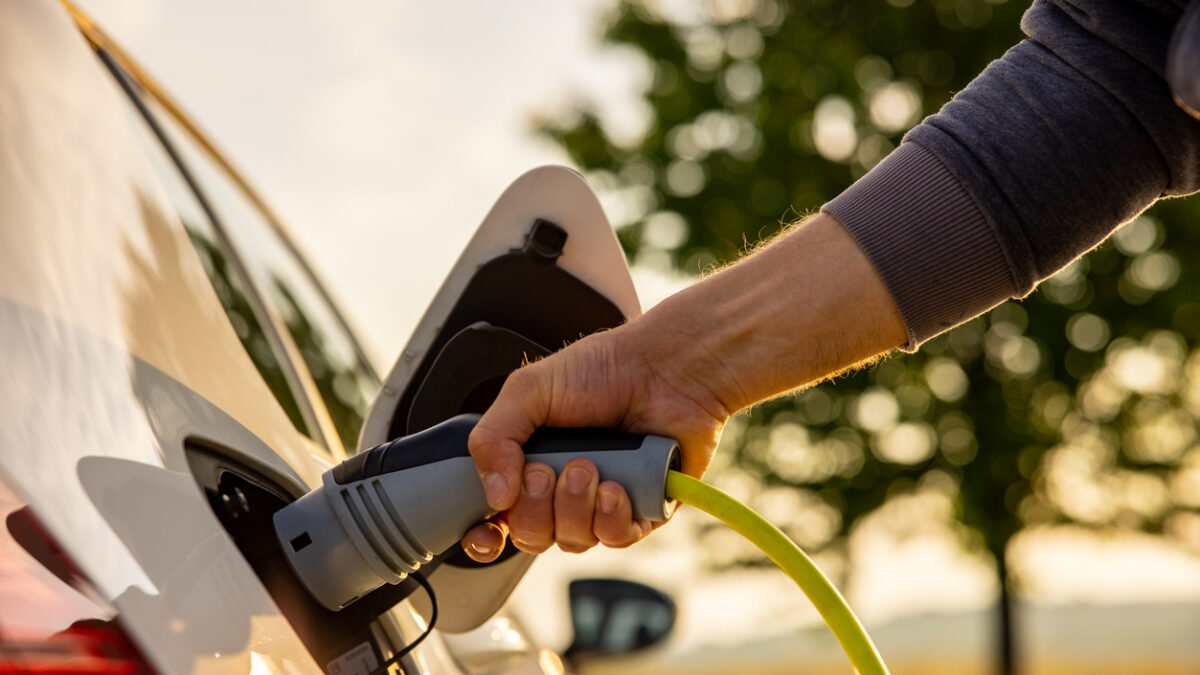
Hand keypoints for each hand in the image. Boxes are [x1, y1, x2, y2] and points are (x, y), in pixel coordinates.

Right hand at [459, 322, 729, 560]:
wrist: (666, 367)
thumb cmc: (603, 369)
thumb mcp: (528, 390)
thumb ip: (493, 437)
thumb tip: (494, 496)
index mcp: (530, 462)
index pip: (498, 518)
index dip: (486, 535)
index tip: (486, 532)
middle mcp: (563, 488)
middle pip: (531, 536)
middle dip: (534, 509)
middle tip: (546, 470)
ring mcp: (602, 502)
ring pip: (573, 541)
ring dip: (574, 508)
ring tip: (588, 467)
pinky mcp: (642, 510)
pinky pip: (615, 539)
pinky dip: (610, 518)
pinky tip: (616, 487)